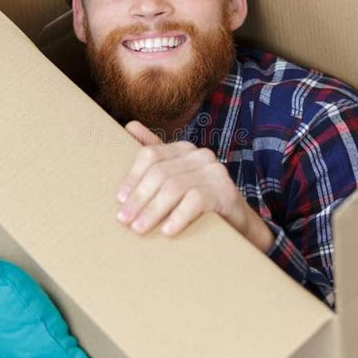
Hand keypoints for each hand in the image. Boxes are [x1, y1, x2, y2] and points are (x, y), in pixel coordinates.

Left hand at [117, 121, 273, 250]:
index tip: (120, 199)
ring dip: (153, 211)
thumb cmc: (200, 200)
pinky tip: (167, 231)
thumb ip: (155, 154)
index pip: (150, 155)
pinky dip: (178, 217)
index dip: (132, 177)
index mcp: (184, 149)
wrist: (237, 222)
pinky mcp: (226, 191)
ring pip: (174, 187)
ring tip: (139, 228)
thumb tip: (129, 125)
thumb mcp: (176, 177)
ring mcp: (215, 172)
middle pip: (160, 173)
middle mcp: (200, 155)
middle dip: (139, 198)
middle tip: (124, 220)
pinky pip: (195, 201)